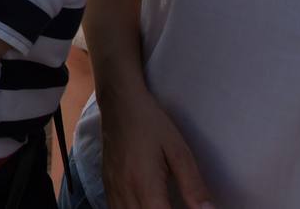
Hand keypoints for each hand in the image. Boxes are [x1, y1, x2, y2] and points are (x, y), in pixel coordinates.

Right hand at [100, 87, 213, 208]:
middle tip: (175, 204)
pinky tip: (141, 206)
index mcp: (145, 185)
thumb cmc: (151, 123)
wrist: (119, 102)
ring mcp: (113, 188)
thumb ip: (193, 185)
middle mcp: (125, 191)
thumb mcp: (178, 150)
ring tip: (161, 205)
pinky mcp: (106, 184)